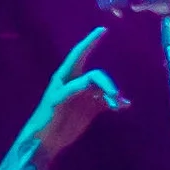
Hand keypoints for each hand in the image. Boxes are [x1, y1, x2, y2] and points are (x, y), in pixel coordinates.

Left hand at [30, 26, 130, 154]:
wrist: (46, 139)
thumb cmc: (46, 117)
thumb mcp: (58, 100)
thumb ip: (74, 88)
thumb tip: (92, 79)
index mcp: (65, 77)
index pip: (79, 54)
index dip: (90, 41)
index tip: (102, 30)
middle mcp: (77, 83)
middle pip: (97, 76)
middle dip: (107, 83)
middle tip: (114, 94)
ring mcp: (85, 96)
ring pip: (105, 89)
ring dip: (114, 95)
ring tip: (117, 105)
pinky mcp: (92, 109)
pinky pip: (108, 102)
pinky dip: (117, 103)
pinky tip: (123, 107)